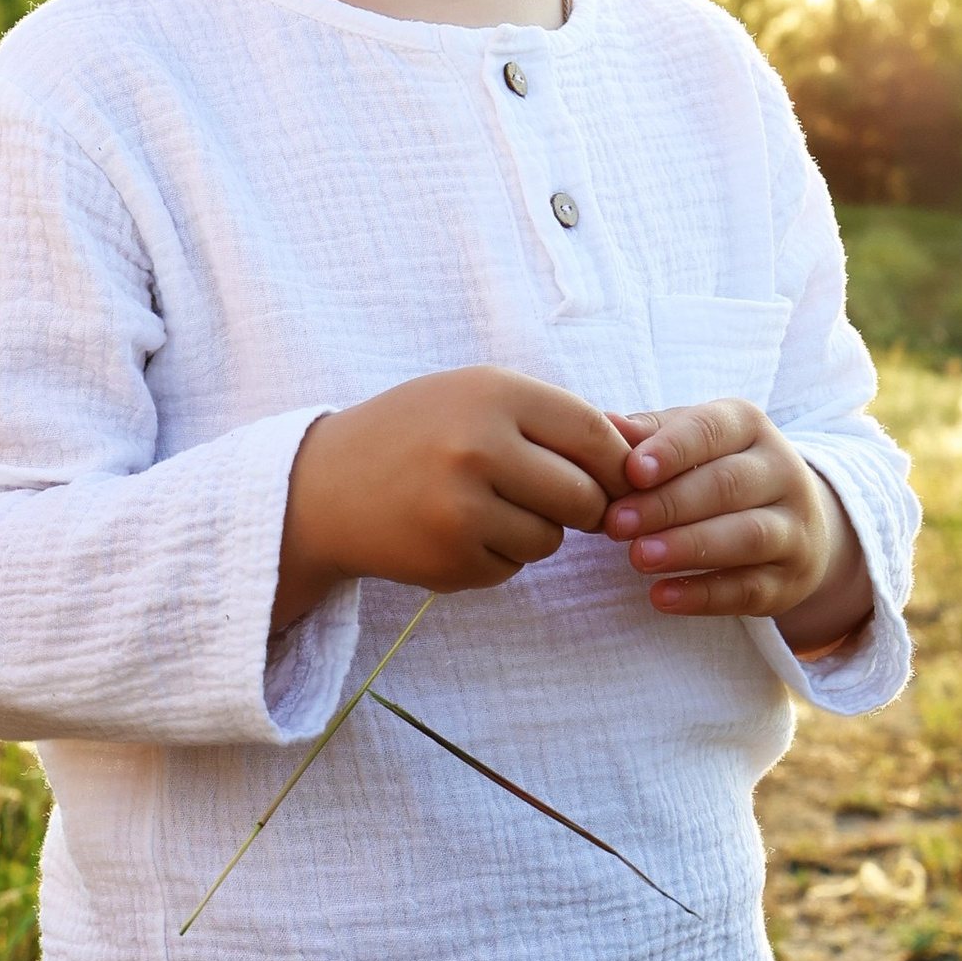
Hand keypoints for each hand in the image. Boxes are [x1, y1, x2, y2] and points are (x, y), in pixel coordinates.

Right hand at [276, 366, 631, 624]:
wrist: (322, 488)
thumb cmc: (414, 434)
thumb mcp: (475, 397)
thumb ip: (554, 418)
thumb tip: (640, 453)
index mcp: (492, 393)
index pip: (595, 435)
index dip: (615, 464)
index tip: (611, 476)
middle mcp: (478, 445)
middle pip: (585, 496)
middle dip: (582, 506)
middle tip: (550, 498)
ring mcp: (462, 508)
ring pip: (552, 538)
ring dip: (536, 532)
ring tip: (485, 507)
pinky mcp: (451, 559)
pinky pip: (513, 567)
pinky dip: (498, 556)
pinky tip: (456, 532)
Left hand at [603, 399, 873, 650]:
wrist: (794, 526)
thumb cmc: (718, 473)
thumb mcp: (690, 443)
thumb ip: (649, 435)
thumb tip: (605, 423)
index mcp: (750, 428)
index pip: (712, 430)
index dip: (673, 450)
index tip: (632, 470)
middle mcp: (783, 473)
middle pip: (728, 485)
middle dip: (669, 504)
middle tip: (616, 524)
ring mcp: (794, 529)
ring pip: (747, 535)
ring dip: (689, 547)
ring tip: (638, 557)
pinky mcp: (789, 581)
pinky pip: (750, 589)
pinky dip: (704, 595)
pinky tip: (661, 597)